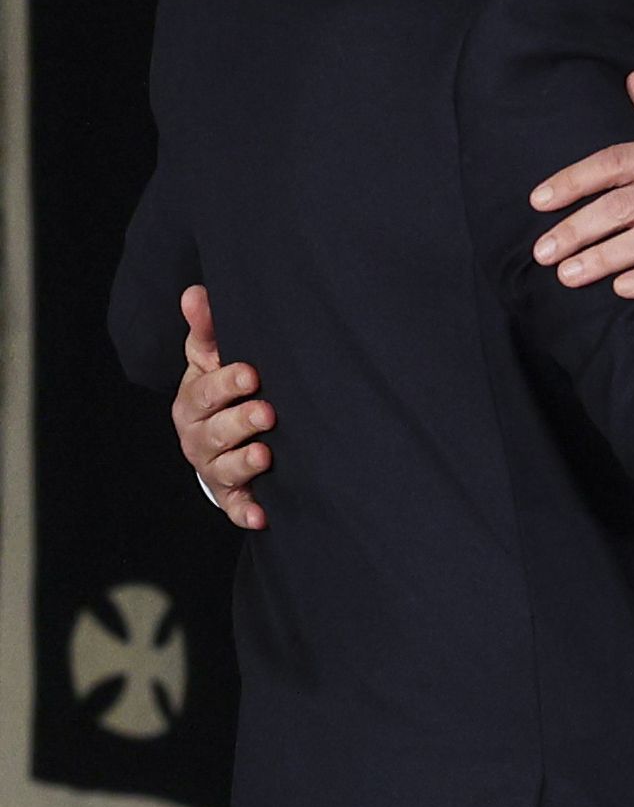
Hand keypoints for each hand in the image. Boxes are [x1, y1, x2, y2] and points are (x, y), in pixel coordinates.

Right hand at [172, 286, 273, 529]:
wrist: (216, 441)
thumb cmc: (220, 391)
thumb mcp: (211, 359)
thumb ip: (207, 329)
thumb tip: (195, 291)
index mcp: (194, 400)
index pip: (206, 390)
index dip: (226, 382)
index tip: (251, 372)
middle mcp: (198, 436)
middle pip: (216, 429)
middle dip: (240, 421)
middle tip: (267, 411)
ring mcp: (213, 466)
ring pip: (225, 466)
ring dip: (245, 462)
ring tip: (267, 454)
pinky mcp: (232, 494)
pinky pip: (237, 506)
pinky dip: (247, 512)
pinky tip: (264, 516)